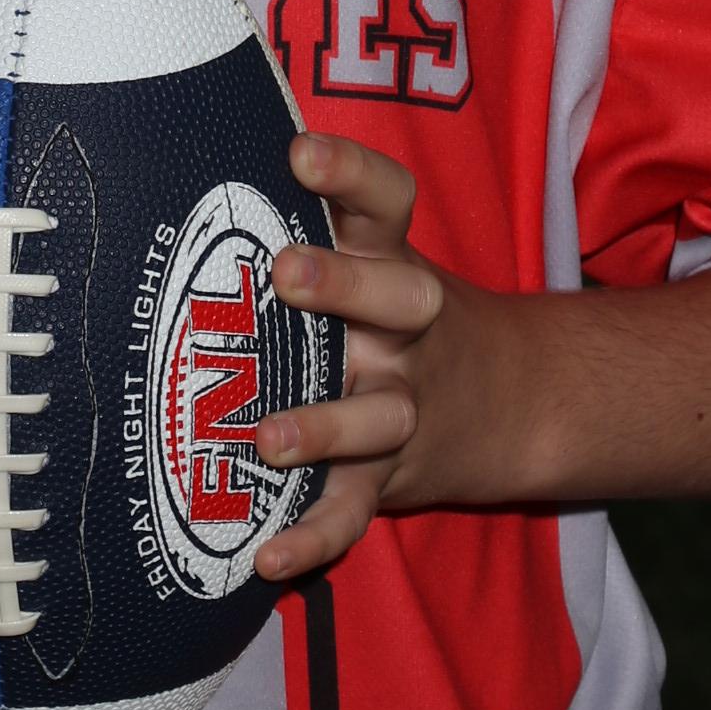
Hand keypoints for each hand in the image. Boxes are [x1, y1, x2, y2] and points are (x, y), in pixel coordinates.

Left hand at [251, 131, 535, 579]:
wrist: (514, 401)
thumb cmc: (395, 314)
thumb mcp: (381, 258)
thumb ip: (314, 222)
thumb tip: (195, 152)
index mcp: (395, 262)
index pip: (389, 205)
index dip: (351, 175)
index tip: (300, 152)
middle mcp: (407, 329)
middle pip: (399, 298)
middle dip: (345, 285)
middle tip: (285, 271)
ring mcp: (405, 403)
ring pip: (380, 413)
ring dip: (325, 424)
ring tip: (265, 438)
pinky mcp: (392, 475)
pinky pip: (354, 509)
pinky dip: (316, 537)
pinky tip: (268, 557)